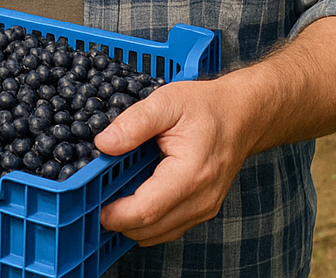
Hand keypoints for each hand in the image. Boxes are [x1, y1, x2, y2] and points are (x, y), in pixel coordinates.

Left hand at [93, 78, 253, 245]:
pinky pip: (169, 227)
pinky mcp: (202, 209)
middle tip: (96, 198)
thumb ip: (133, 123)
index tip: (94, 205)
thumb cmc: (205, 107)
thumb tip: (103, 144)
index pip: (146, 209)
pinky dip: (148, 220)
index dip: (116, 214)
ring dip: (132, 223)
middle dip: (119, 220)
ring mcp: (204, 208)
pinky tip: (134, 198)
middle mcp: (201, 199)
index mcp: (190, 174)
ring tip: (113, 196)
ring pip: (159, 233)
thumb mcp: (165, 102)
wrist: (241, 115)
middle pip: (150, 229)